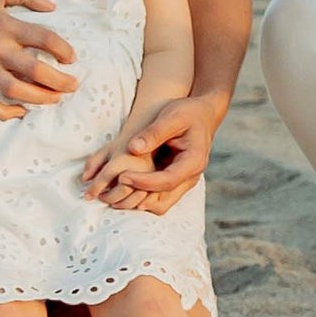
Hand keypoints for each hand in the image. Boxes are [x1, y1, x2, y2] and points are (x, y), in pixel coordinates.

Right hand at [0, 0, 78, 120]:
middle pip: (34, 70)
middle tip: (72, 85)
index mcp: (4, 24)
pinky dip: (5, 113)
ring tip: (54, 99)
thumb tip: (50, 5)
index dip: (63, 49)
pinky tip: (20, 112)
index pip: (43, 38)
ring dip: (39, 98)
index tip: (71, 57)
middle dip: (58, 81)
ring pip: (15, 91)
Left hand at [81, 94, 218, 215]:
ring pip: (161, 204)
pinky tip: (126, 187)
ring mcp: (184, 182)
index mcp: (194, 161)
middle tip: (112, 188)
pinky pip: (159, 197)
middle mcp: (191, 177)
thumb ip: (153, 133)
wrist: (203, 115)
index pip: (167, 181)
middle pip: (163, 199)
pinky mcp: (176, 182)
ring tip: (115, 192)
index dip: (143, 182)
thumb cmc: (188, 113)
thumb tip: (132, 148)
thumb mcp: (172, 116)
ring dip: (138, 201)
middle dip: (137, 196)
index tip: (121, 177)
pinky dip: (143, 196)